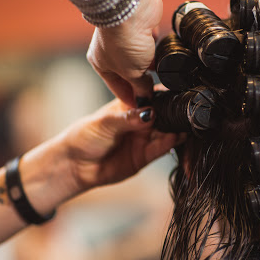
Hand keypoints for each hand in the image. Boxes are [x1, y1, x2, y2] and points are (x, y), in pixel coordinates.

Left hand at [62, 99, 178, 191]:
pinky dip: (171, 143)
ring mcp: (144, 138)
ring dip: (177, 129)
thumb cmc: (84, 137)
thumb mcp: (105, 123)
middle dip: (175, 113)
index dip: (167, 94)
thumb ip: (128, 118)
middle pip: (165, 114)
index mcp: (131, 105)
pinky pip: (162, 149)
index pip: (153, 96)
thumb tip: (149, 112)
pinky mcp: (145, 156)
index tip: (178, 93)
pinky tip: (176, 138)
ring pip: (167, 131)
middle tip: (184, 112)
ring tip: (183, 125)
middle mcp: (141, 120)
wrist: (74, 165)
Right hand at [86, 0, 162, 106]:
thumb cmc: (122, 40)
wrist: (131, 7)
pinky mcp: (143, 30)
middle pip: (130, 75)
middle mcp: (112, 52)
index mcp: (101, 65)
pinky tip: (165, 61)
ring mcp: (128, 40)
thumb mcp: (132, 73)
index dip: (131, 99)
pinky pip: (152, 46)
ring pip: (142, 61)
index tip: (143, 110)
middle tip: (156, 98)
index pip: (118, 88)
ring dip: (150, 69)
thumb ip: (140, 87)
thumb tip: (146, 98)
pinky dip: (157, 53)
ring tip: (162, 82)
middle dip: (142, 85)